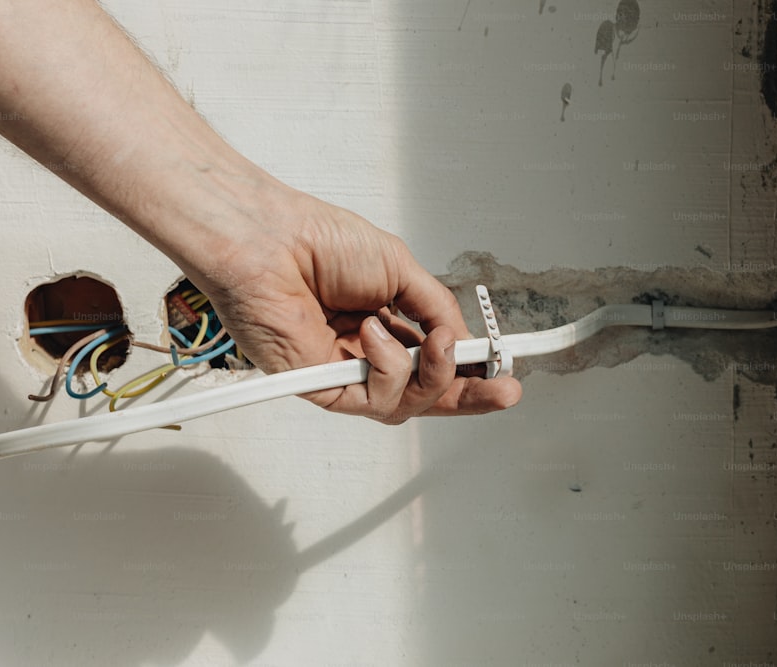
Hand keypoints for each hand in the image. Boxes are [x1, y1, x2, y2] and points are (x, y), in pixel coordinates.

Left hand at [190, 187, 522, 423]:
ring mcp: (347, 374)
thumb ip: (435, 306)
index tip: (504, 371)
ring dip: (430, 374)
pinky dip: (387, 369)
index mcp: (388, 324)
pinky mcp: (323, 389)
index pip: (434, 360)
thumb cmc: (321, 242)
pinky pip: (373, 400)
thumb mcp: (400, 268)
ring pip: (407, 403)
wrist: (271, 242)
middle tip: (503, 389)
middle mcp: (368, 354)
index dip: (471, 371)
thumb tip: (463, 339)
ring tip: (432, 341)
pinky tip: (375, 334)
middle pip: (427, 393)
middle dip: (469, 395)